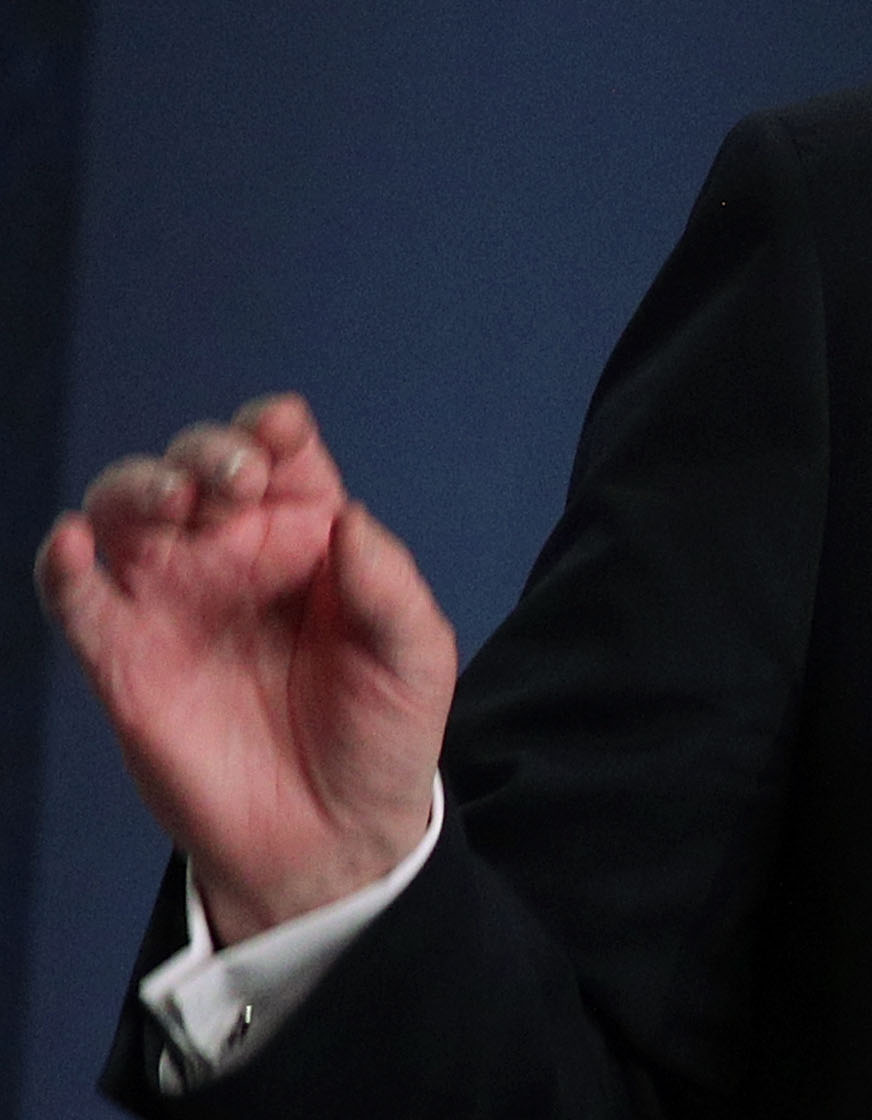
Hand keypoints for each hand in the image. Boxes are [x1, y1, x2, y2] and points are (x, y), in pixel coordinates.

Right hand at [35, 394, 455, 943]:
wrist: (330, 837)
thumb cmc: (380, 734)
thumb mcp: (415, 656)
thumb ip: (388, 584)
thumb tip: (347, 517)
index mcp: (308, 534)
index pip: (282, 454)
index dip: (273, 428)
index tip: (279, 432)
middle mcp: (233, 552)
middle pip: (196, 464)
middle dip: (207, 452)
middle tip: (234, 482)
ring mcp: (171, 599)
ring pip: (124, 510)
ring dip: (137, 486)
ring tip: (174, 501)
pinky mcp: (121, 657)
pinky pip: (76, 597)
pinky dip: (62, 563)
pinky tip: (75, 544)